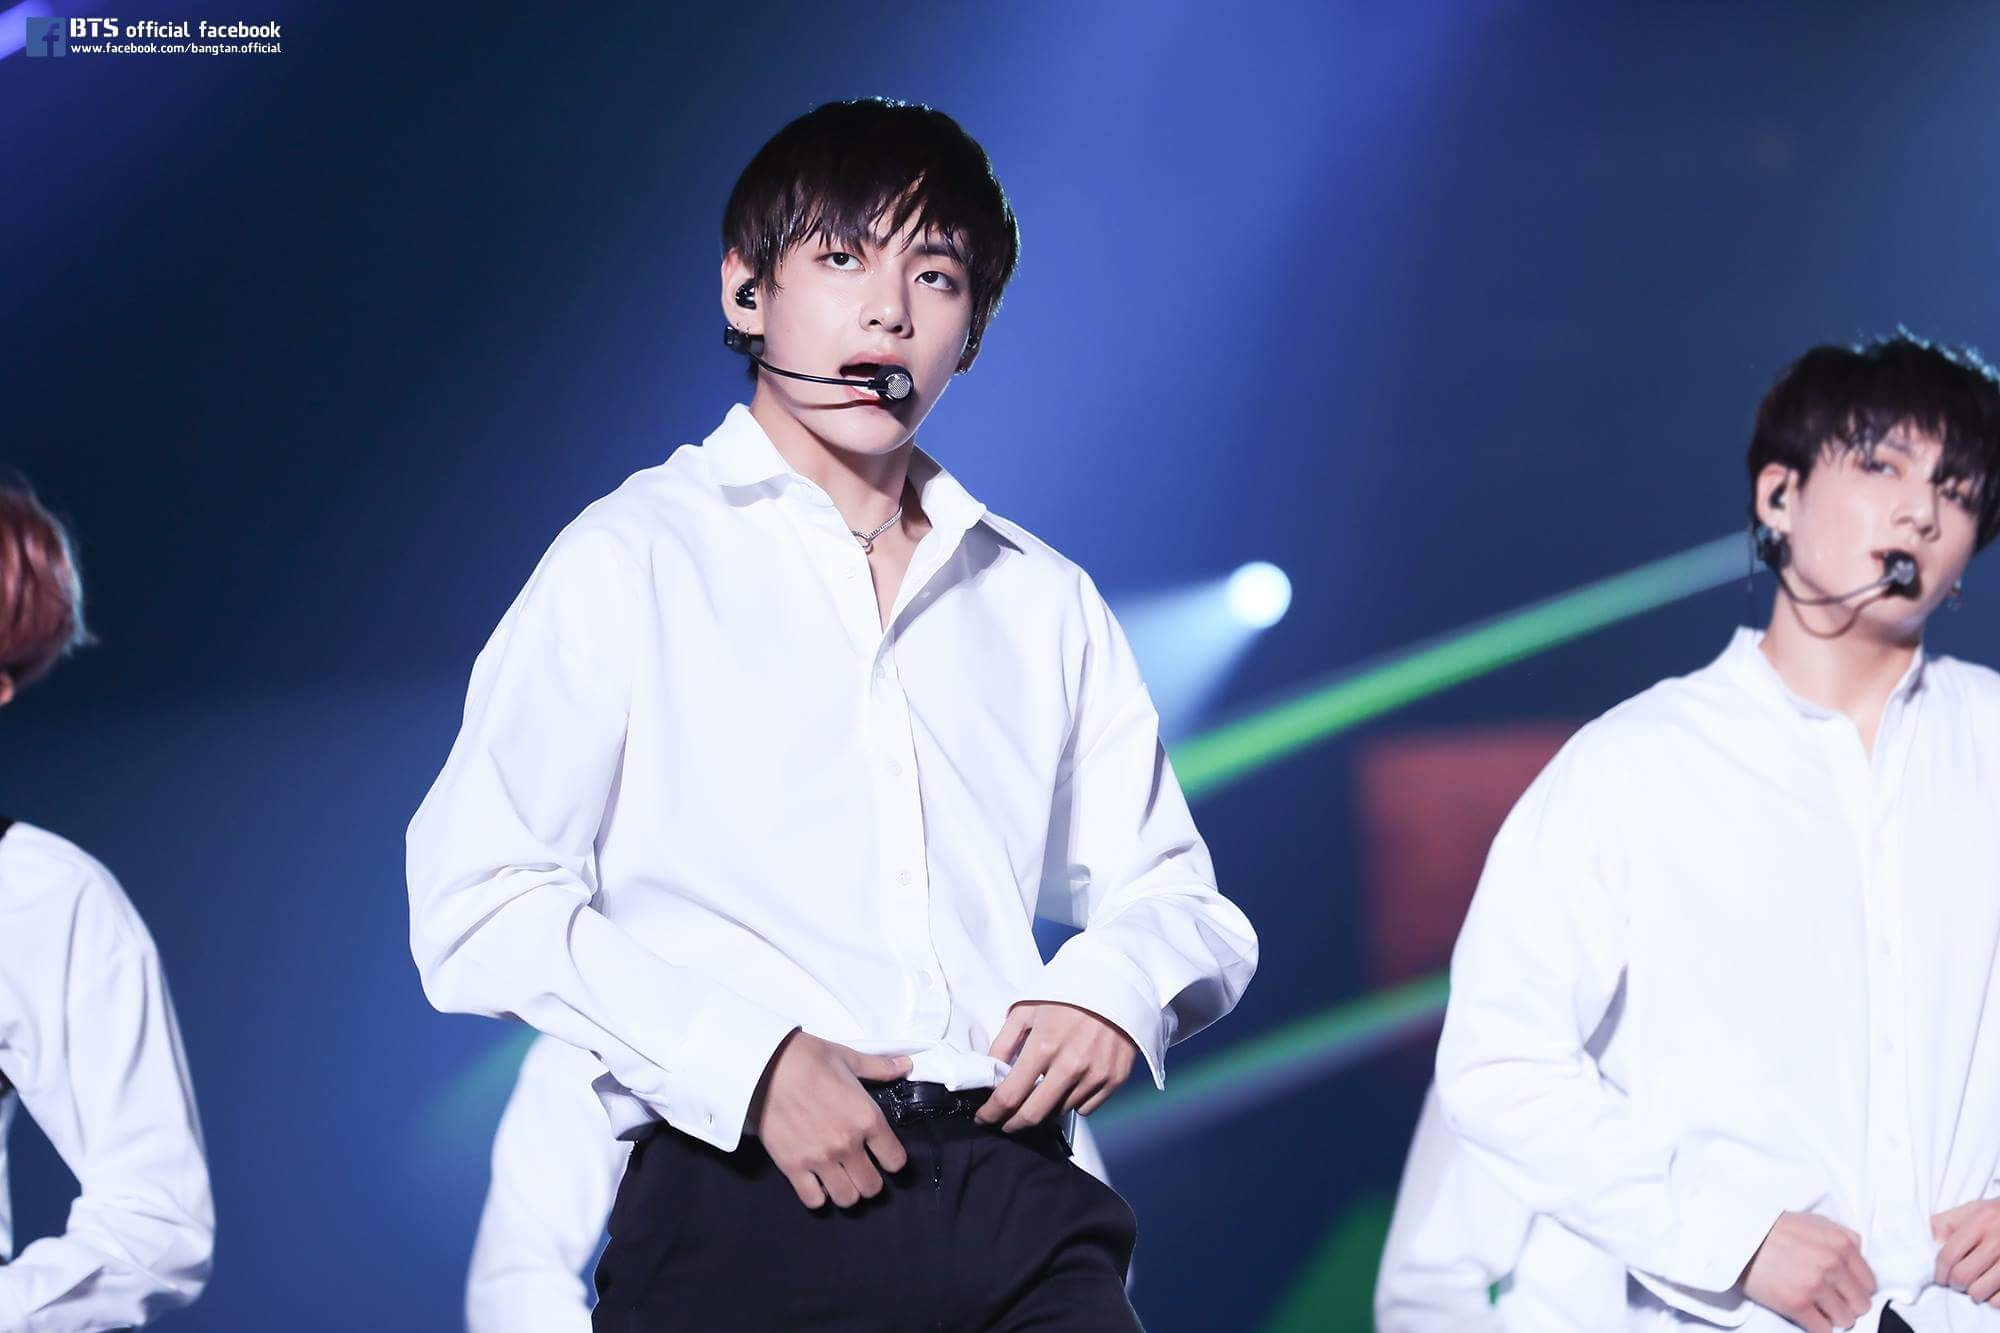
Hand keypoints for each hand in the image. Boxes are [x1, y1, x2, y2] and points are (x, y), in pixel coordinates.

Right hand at [748, 1030, 910, 1210]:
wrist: (765, 1065)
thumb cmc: (808, 1058)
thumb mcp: (849, 1058)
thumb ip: (880, 1068)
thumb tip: (907, 1064)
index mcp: (867, 1119)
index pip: (895, 1161)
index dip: (893, 1160)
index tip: (884, 1156)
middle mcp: (847, 1145)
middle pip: (872, 1187)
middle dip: (870, 1181)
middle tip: (861, 1169)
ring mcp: (820, 1159)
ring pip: (846, 1199)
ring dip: (847, 1191)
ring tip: (841, 1179)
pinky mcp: (792, 1167)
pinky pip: (813, 1200)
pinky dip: (818, 1196)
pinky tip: (817, 1182)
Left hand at [975, 1001, 1137, 1132]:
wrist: (1116, 983)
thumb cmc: (1068, 992)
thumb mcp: (1026, 1009)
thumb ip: (1004, 1042)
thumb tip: (991, 1072)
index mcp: (1043, 1046)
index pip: (1010, 1096)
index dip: (992, 1113)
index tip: (984, 1118)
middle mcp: (1070, 1066)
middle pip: (1033, 1115)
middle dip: (1013, 1124)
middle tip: (1005, 1122)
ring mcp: (1095, 1075)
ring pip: (1060, 1111)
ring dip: (1046, 1107)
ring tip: (1043, 1089)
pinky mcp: (1115, 1079)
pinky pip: (1086, 1107)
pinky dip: (1074, 1101)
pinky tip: (1071, 1083)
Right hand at [1741, 1211, 1876, 1332]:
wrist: (1736, 1236)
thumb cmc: (1773, 1228)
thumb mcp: (1814, 1221)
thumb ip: (1842, 1236)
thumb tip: (1859, 1254)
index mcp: (1842, 1244)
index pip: (1870, 1284)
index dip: (1856, 1289)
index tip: (1842, 1291)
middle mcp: (1833, 1265)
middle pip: (1861, 1305)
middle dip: (1846, 1305)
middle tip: (1828, 1301)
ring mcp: (1816, 1286)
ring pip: (1845, 1320)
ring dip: (1831, 1317)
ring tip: (1816, 1308)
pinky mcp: (1797, 1304)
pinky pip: (1823, 1329)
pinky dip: (1816, 1326)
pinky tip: (1806, 1315)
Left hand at [1934, 1197, 1999, 1304]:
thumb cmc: (1998, 1216)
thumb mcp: (1973, 1209)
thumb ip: (1947, 1222)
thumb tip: (1934, 1244)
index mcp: (1981, 1223)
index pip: (1949, 1254)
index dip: (1939, 1271)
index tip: (1940, 1278)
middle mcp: (1997, 1241)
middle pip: (1962, 1276)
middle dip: (1954, 1284)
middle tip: (1956, 1283)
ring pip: (1980, 1292)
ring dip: (1973, 1293)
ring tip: (1975, 1285)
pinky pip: (1999, 1301)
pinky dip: (1992, 1300)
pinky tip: (1992, 1289)